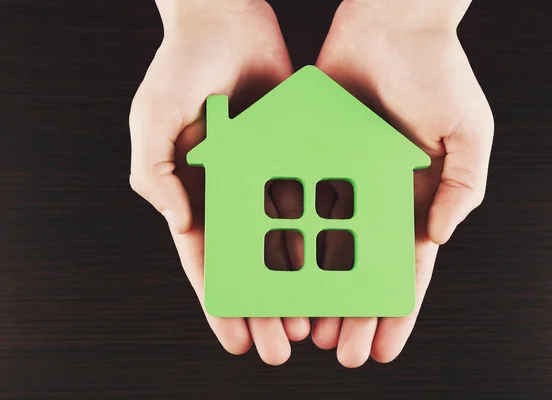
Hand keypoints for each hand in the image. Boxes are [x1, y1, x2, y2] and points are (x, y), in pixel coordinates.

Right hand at [129, 0, 308, 364]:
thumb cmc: (180, 66)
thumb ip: (156, 176)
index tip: (233, 339)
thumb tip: (180, 227)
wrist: (226, 20)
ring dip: (295, 281)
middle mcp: (230, 191)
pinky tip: (332, 267)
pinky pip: (308, 198)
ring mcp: (263, 175)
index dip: (219, 302)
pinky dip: (319, 233)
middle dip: (261, 306)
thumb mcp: (152, 120)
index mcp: (193, 192)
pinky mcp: (293, 154)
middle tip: (277, 347)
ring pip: (282, 240)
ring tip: (308, 321)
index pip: (206, 261)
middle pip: (249, 262)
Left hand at [312, 0, 493, 366]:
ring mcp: (342, 178)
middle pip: (361, 268)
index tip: (383, 347)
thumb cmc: (437, 71)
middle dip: (353, 312)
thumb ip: (463, 188)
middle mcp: (376, 195)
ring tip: (306, 327)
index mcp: (416, 199)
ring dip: (317, 288)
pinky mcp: (312, 156)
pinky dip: (289, 238)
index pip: (405, 270)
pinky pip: (298, 203)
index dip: (396, 312)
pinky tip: (280, 273)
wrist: (390, 23)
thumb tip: (438, 238)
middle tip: (340, 352)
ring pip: (325, 246)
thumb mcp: (469, 133)